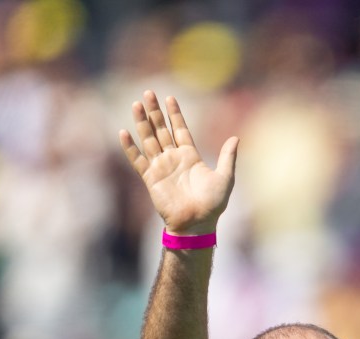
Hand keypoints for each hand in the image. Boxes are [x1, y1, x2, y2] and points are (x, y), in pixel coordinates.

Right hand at [119, 90, 237, 233]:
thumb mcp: (225, 178)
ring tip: (136, 104)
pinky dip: (130, 148)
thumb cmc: (213, 205)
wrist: (196, 225)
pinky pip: (138, 160)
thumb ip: (228, 157)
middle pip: (161, 130)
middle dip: (155, 112)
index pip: (180, 130)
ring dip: (142, 122)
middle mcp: (174, 159)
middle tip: (148, 93)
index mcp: (190, 157)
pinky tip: (123, 133)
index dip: (175, 114)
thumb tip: (236, 138)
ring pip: (149, 140)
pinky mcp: (151, 179)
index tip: (169, 98)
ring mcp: (161, 168)